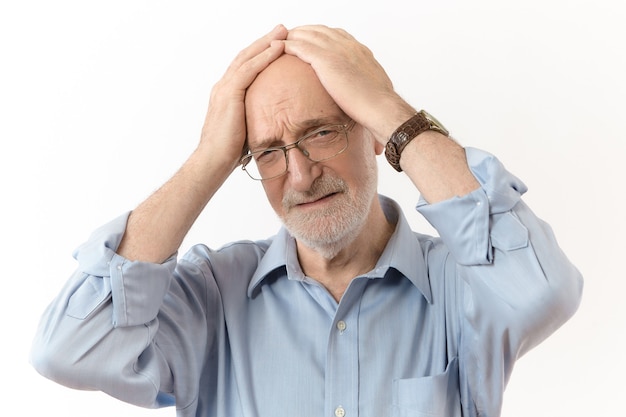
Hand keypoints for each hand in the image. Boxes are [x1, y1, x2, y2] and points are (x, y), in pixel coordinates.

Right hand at [199, 25, 286, 169]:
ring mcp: (224, 89)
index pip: (245, 67)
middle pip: (246, 56)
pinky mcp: (229, 94)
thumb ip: (256, 119)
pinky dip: (264, 56)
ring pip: (247, 58)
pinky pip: (249, 69)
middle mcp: (223, 87)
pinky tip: (278, 48)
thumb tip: (274, 123)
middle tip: (282, 29)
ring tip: (283, 32)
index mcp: (226, 94)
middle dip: (264, 41)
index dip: (260, 53)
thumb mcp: (247, 130)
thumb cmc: (229, 153)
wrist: (213, 161)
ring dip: (266, 42)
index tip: (277, 44)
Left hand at [281, 25, 414, 142]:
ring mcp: (337, 50)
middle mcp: (348, 45)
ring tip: (280, 39)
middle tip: (291, 36)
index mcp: (359, 50)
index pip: (337, 35)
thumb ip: (363, 83)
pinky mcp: (326, 60)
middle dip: (304, 31)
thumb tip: (361, 93)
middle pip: (320, 30)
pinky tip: (279, 48)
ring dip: (293, 35)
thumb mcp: (372, 87)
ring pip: (308, 34)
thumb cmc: (379, 105)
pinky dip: (288, 45)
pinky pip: (300, 46)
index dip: (321, 36)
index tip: (312, 39)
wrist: (380, 107)